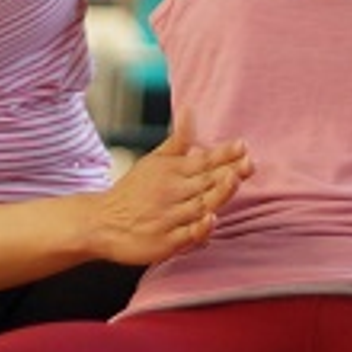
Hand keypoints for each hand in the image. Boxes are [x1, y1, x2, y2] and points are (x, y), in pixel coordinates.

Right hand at [89, 111, 251, 264]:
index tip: (242, 146)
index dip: (224, 154)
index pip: (204, 161)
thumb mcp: (154, 161)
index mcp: (171, 171)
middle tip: (248, 163)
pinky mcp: (164, 242)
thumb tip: (190, 109)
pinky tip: (210, 219)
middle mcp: (171, 192)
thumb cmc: (134, 191)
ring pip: (199, 205)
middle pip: (206, 182)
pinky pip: (186, 235)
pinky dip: (199, 228)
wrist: (102, 223)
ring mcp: (168, 217)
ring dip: (217, 194)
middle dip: (228, 172)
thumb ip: (178, 140)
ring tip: (233, 180)